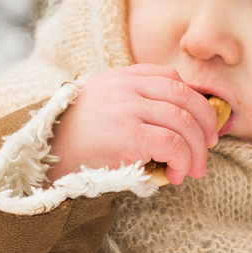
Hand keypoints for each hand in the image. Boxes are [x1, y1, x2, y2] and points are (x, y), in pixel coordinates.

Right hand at [48, 66, 223, 185]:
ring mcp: (127, 107)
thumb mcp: (101, 110)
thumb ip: (131, 105)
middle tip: (207, 149)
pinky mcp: (129, 133)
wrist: (43, 161)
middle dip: (206, 124)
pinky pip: (173, 142)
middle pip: (185, 96)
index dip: (193, 101)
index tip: (200, 125)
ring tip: (193, 170)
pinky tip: (176, 175)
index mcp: (119, 77)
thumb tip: (178, 125)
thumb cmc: (74, 145)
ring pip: (184, 121)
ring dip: (197, 150)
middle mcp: (125, 86)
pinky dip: (183, 160)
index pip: (170, 77)